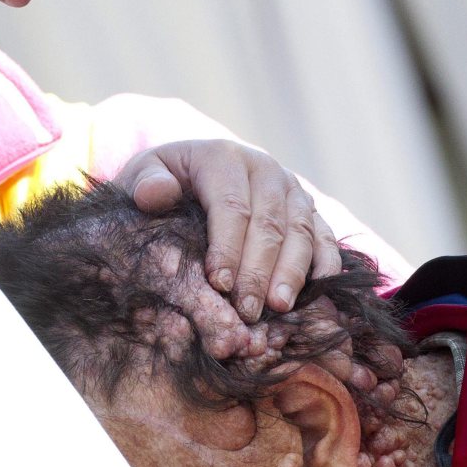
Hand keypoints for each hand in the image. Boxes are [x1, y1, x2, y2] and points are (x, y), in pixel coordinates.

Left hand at [114, 139, 341, 322]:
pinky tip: (318, 291)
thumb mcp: (140, 176)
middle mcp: (263, 167)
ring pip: (301, 230)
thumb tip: (156, 193)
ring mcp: (290, 187)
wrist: (185, 173)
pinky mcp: (308, 207)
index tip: (219, 284)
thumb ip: (145, 184)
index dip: (228, 247)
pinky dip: (325, 262)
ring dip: (292, 271)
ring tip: (280, 307)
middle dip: (258, 270)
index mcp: (223, 156)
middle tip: (248, 310)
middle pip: (269, 223)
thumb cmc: (161, 182)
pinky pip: (324, 234)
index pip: (231, 205)